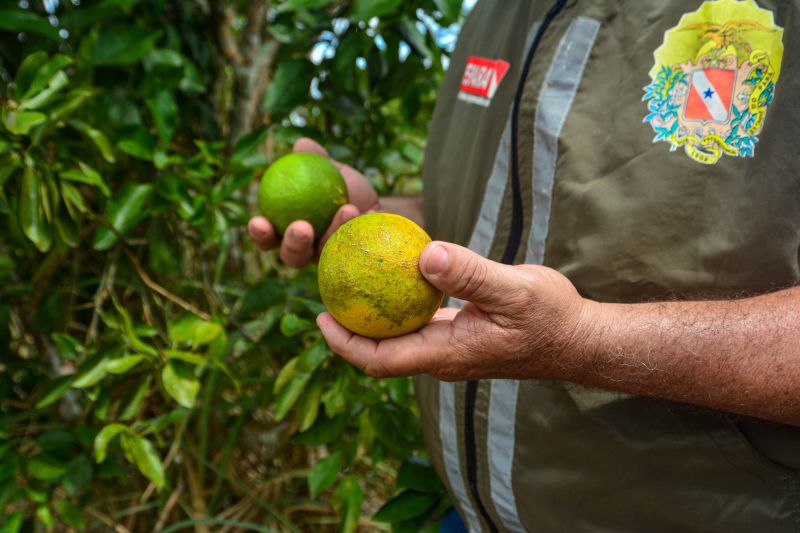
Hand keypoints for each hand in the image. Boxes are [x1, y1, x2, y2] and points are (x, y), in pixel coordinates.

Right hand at [248, 138, 378, 267]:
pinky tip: (362, 211)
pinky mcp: (356, 262)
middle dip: (292, 244)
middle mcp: (308, 252)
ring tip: (345, 209)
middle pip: (292, 257)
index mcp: (290, 231)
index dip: (260, 233)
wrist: (376, 205)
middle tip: (301, 227)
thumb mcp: (330, 171)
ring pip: (327, 255)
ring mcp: (332, 261)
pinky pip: (355, 248)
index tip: (259, 221)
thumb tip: (302, 145)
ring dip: (333, 233)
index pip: (268, 237)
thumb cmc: (344, 189)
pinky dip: (358, 227)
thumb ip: (314, 161)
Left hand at [317, 241, 597, 380]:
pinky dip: (398, 303)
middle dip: (348, 325)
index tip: (320, 315)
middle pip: (380, 350)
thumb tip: (423, 254)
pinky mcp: (460, 334)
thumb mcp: (514, 290)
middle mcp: (442, 356)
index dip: (344, 342)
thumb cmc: (552, 318)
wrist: (578, 338)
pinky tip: (394, 275)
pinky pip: (418, 322)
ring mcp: (450, 347)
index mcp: (447, 354)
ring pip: (397, 336)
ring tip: (351, 278)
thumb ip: (470, 275)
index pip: (381, 359)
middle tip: (326, 288)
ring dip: (371, 314)